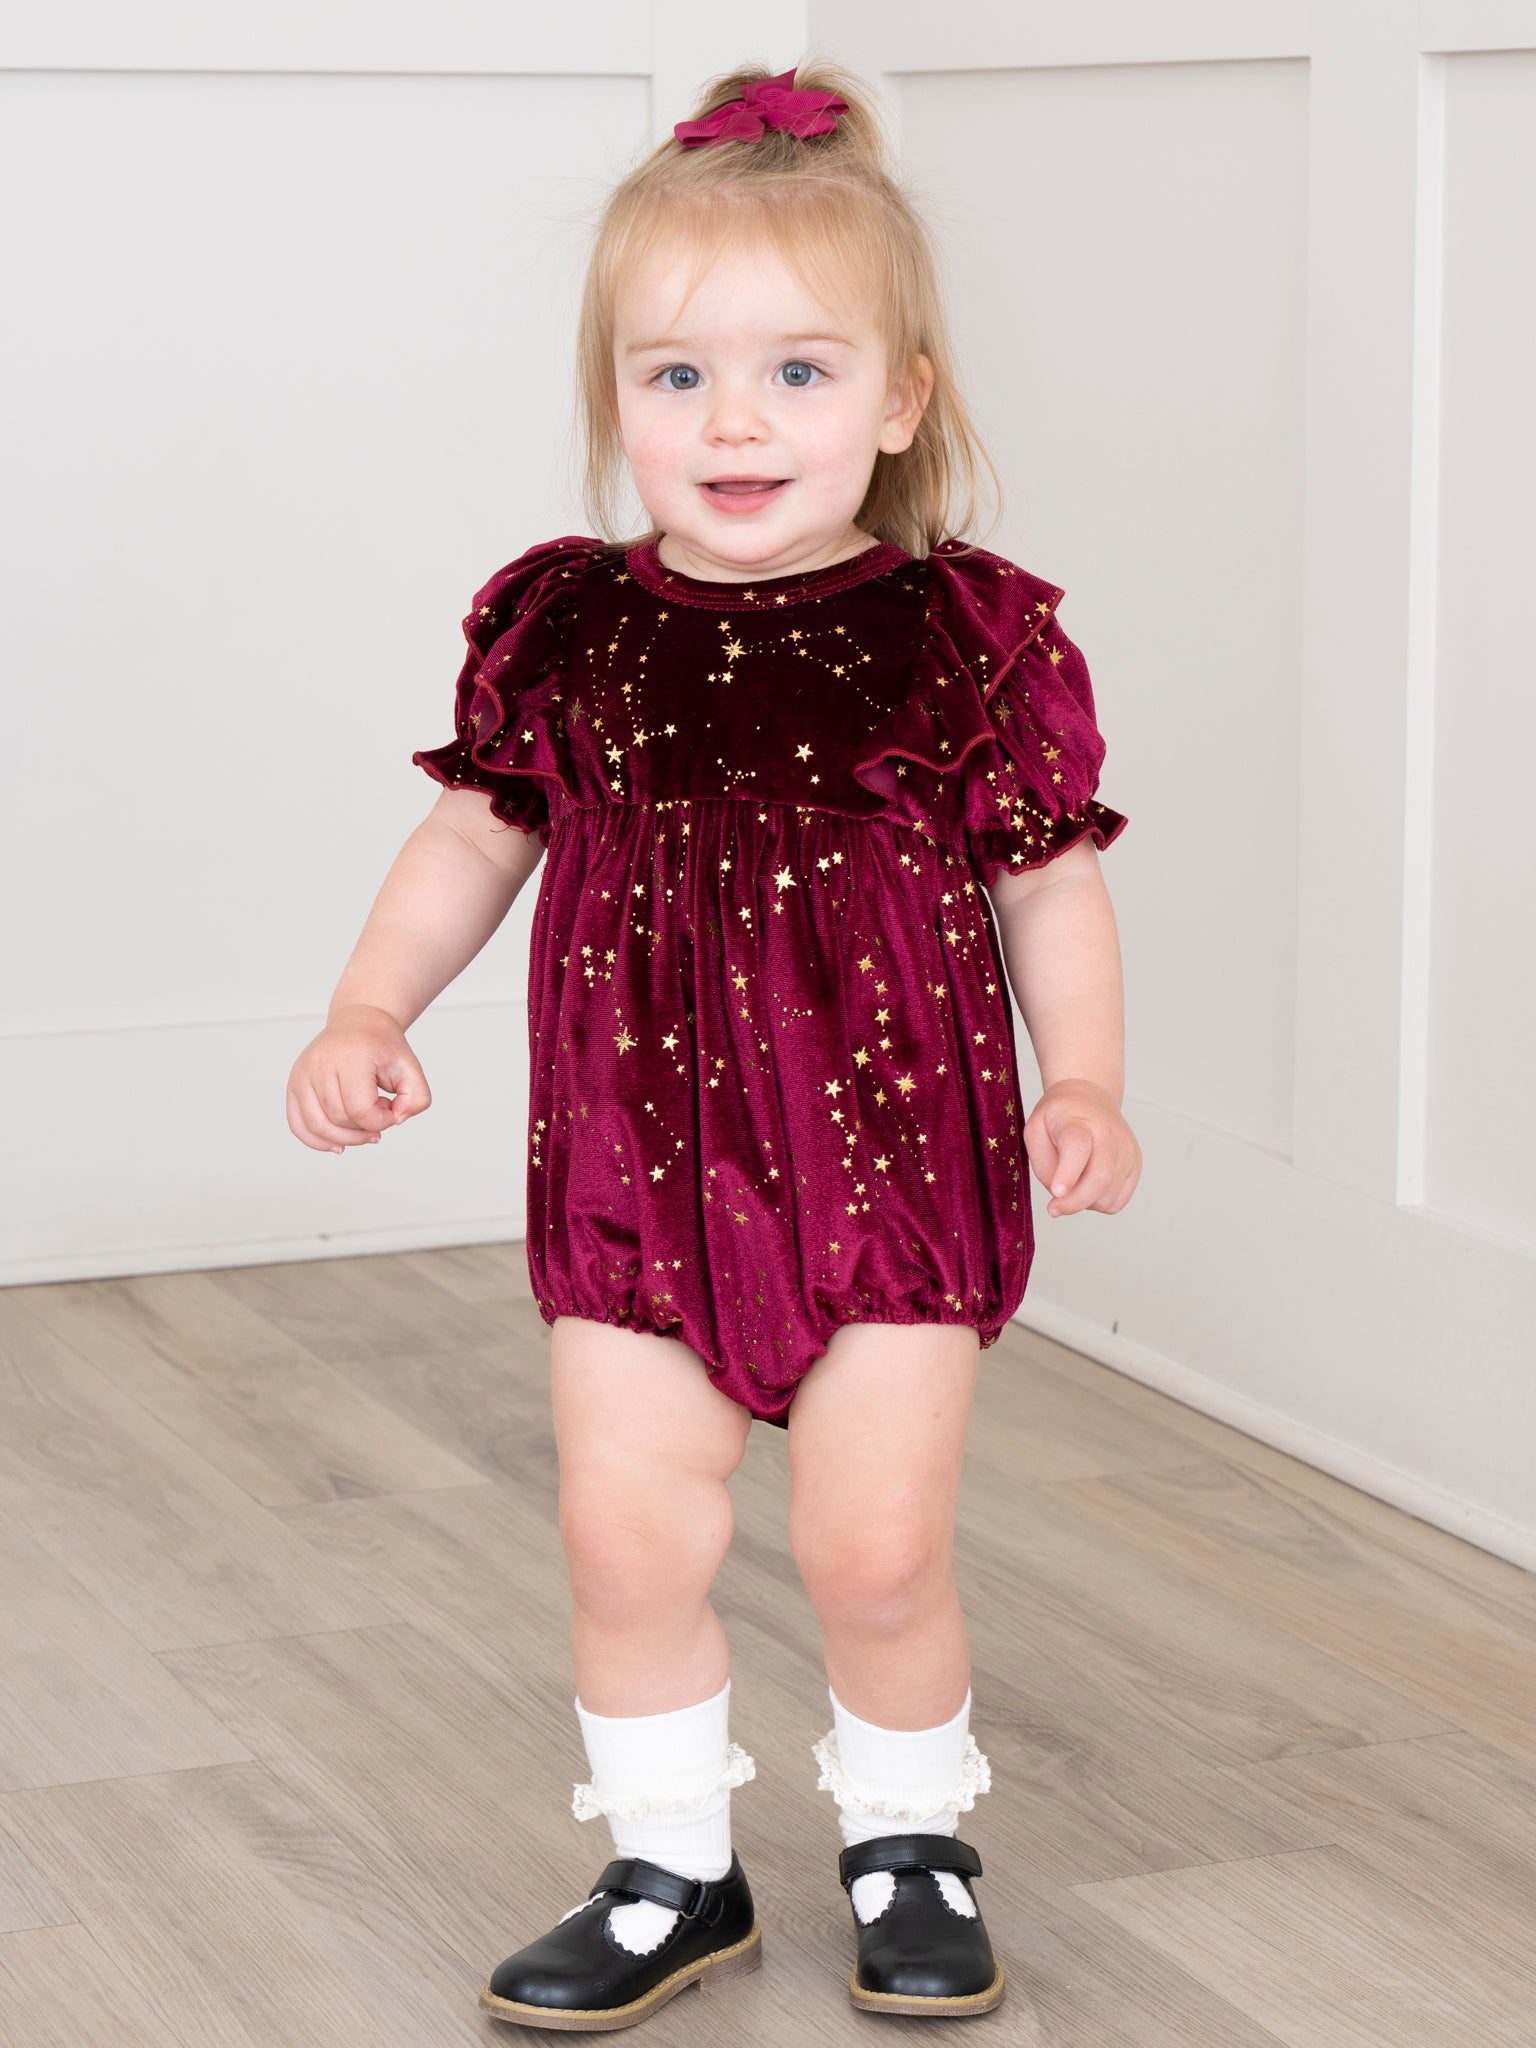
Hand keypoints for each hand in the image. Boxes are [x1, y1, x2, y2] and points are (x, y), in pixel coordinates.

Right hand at [286, 1005, 431, 1154]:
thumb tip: (396, 1120)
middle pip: (339, 1120)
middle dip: (364, 1127)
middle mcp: (320, 1064)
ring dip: (344, 1138)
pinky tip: (338, 1144)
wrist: (358, 1023)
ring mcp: (302, 1074)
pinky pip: (298, 1125)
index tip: (390, 1109)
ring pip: (317, 1126)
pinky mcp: (294, 1084)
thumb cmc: (382, 1046)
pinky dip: (316, 1140)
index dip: (381, 1120)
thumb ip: (418, 1098)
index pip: (360, 1109)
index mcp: (350, 1058)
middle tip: (378, 1111)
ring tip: (363, 1126)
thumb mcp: (410, 1067)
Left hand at [1024, 1079, 1140, 1217]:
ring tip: (1073, 1182)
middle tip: (1053, 1208)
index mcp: (1078, 1122)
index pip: (1078, 1148)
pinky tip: (1088, 1185)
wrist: (1090, 1099)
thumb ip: (1043, 1164)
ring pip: (1108, 1196)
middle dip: (1074, 1202)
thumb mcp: (1035, 1130)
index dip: (1068, 1173)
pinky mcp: (1135, 1166)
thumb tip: (1061, 1195)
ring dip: (1085, 1202)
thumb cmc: (1059, 1117)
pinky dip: (1099, 1202)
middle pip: (1100, 1177)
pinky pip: (1117, 1201)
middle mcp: (1109, 1136)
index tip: (1056, 1193)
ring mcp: (1127, 1152)